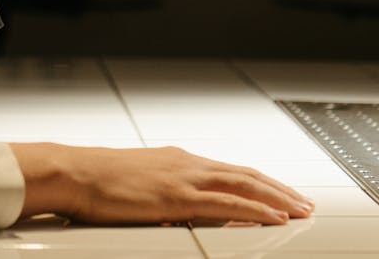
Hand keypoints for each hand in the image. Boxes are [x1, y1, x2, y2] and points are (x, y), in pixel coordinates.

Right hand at [9, 143, 315, 225]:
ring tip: (300, 210)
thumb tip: (178, 209)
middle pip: (245, 175)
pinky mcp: (178, 197)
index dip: (258, 182)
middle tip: (305, 202)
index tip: (279, 193)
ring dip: (277, 198)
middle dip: (278, 189)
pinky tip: (274, 217)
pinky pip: (228, 204)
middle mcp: (186, 164)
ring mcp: (184, 179)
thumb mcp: (136, 181)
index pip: (228, 171)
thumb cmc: (95, 178)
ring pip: (244, 185)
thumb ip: (163, 192)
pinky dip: (256, 209)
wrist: (74, 171)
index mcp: (177, 161)